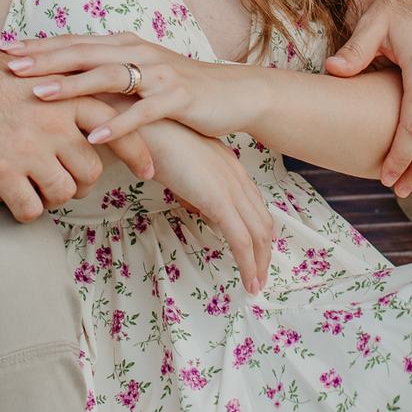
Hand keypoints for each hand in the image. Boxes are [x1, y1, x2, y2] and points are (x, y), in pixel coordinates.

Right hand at [0, 38, 154, 221]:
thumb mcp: (33, 68)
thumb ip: (65, 87)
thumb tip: (92, 104)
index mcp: (65, 93)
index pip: (118, 126)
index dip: (138, 153)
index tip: (149, 171)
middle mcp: (52, 122)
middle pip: (92, 171)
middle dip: (84, 183)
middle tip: (69, 181)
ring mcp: (27, 148)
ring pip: (63, 194)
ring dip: (55, 197)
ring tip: (40, 188)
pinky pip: (29, 209)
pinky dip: (26, 210)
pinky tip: (16, 199)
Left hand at [5, 31, 260, 141]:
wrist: (233, 93)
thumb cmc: (178, 90)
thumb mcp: (138, 77)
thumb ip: (105, 76)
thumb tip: (62, 84)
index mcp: (124, 45)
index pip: (75, 43)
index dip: (40, 46)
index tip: (4, 50)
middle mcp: (138, 52)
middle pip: (83, 53)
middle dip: (44, 60)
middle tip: (8, 67)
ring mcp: (159, 73)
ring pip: (108, 76)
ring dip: (72, 86)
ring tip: (39, 96)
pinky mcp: (179, 98)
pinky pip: (143, 112)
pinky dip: (118, 124)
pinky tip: (95, 137)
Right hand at [142, 119, 272, 295]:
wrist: (147, 127)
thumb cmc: (157, 140)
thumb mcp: (183, 162)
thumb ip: (195, 181)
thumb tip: (195, 202)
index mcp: (228, 165)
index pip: (254, 203)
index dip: (259, 228)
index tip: (257, 248)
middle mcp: (236, 177)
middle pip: (262, 221)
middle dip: (264, 251)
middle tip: (260, 274)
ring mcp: (230, 189)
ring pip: (257, 235)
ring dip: (259, 263)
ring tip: (255, 284)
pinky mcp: (219, 202)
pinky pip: (241, 241)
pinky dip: (248, 264)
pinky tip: (247, 280)